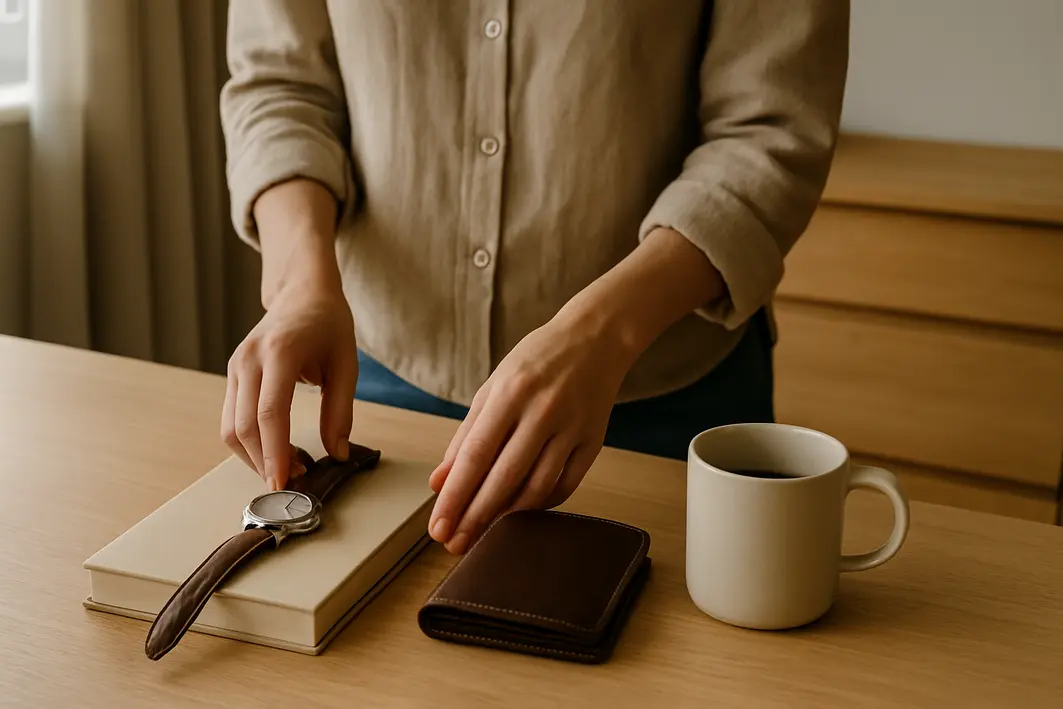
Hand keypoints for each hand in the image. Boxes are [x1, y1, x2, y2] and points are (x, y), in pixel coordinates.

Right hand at [221, 274, 355, 490]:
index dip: (274, 452)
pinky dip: (250, 441)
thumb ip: (340, 411)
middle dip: (265, 461)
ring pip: (230, 427)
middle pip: (244, 426)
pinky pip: (231, 417)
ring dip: (254, 456)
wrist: (303, 293)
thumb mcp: (346, 365)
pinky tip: (275, 451)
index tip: (282, 483)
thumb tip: (337, 454)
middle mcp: (249, 360)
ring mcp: (235, 366)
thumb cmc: (328, 325)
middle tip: (294, 482)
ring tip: (287, 469)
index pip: (269, 413)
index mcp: (280, 353)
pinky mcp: (233, 374)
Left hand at [426, 309, 631, 553]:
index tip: (438, 527)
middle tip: (454, 545)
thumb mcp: (493, 388)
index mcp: (509, 393)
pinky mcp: (594, 442)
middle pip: (504, 478)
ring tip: (484, 531)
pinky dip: (539, 505)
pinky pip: (565, 486)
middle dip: (475, 517)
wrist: (595, 339)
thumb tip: (439, 482)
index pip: (475, 456)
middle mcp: (541, 411)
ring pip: (536, 487)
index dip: (455, 496)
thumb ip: (465, 435)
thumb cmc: (536, 361)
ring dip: (507, 516)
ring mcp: (571, 428)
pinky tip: (520, 511)